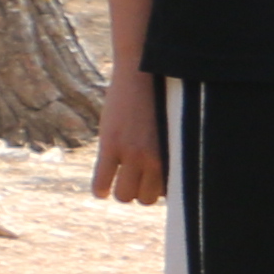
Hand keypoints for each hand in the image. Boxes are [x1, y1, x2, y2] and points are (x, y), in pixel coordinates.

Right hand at [93, 64, 165, 206]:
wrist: (141, 74)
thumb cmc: (161, 100)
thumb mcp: (171, 130)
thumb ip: (169, 152)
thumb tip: (165, 176)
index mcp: (173, 155)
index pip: (168, 192)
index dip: (159, 191)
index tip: (154, 187)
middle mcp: (154, 158)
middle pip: (146, 198)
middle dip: (141, 193)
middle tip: (135, 182)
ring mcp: (131, 152)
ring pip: (124, 195)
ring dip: (121, 192)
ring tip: (119, 184)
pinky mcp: (110, 145)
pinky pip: (102, 181)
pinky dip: (100, 190)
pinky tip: (101, 189)